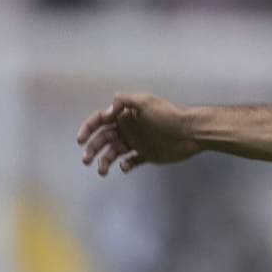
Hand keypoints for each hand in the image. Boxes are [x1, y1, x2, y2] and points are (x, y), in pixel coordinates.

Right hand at [77, 92, 201, 175]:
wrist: (191, 131)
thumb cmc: (168, 115)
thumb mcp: (146, 101)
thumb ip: (125, 101)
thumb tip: (107, 111)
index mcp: (126, 115)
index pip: (101, 120)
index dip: (88, 128)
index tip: (81, 139)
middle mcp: (129, 128)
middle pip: (103, 138)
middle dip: (92, 148)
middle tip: (86, 159)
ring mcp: (137, 142)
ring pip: (114, 152)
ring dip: (104, 161)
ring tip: (102, 170)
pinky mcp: (146, 155)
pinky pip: (131, 162)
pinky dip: (124, 165)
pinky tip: (125, 166)